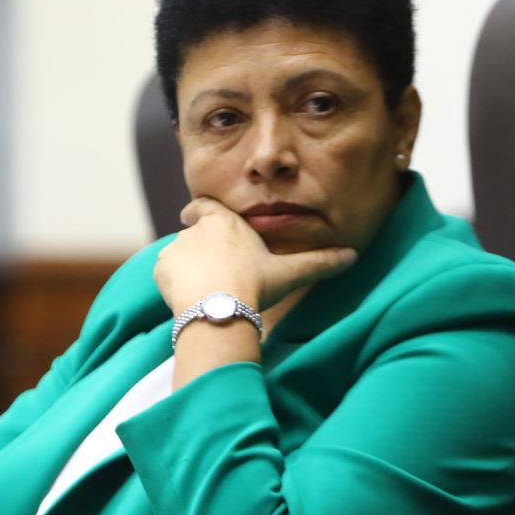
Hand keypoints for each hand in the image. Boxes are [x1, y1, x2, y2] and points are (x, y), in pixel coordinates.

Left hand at [154, 197, 356, 315]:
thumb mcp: (289, 273)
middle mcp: (197, 229)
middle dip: (200, 250)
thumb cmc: (255, 285)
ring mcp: (176, 248)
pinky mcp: (162, 268)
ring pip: (179, 255)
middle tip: (211, 271)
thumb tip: (352, 256)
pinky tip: (188, 298)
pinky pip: (165, 273)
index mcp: (225, 222)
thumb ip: (319, 262)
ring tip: (202, 289)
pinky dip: (172, 283)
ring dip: (186, 267)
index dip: (199, 211)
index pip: (205, 207)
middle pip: (193, 235)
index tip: (191, 215)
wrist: (220, 308)